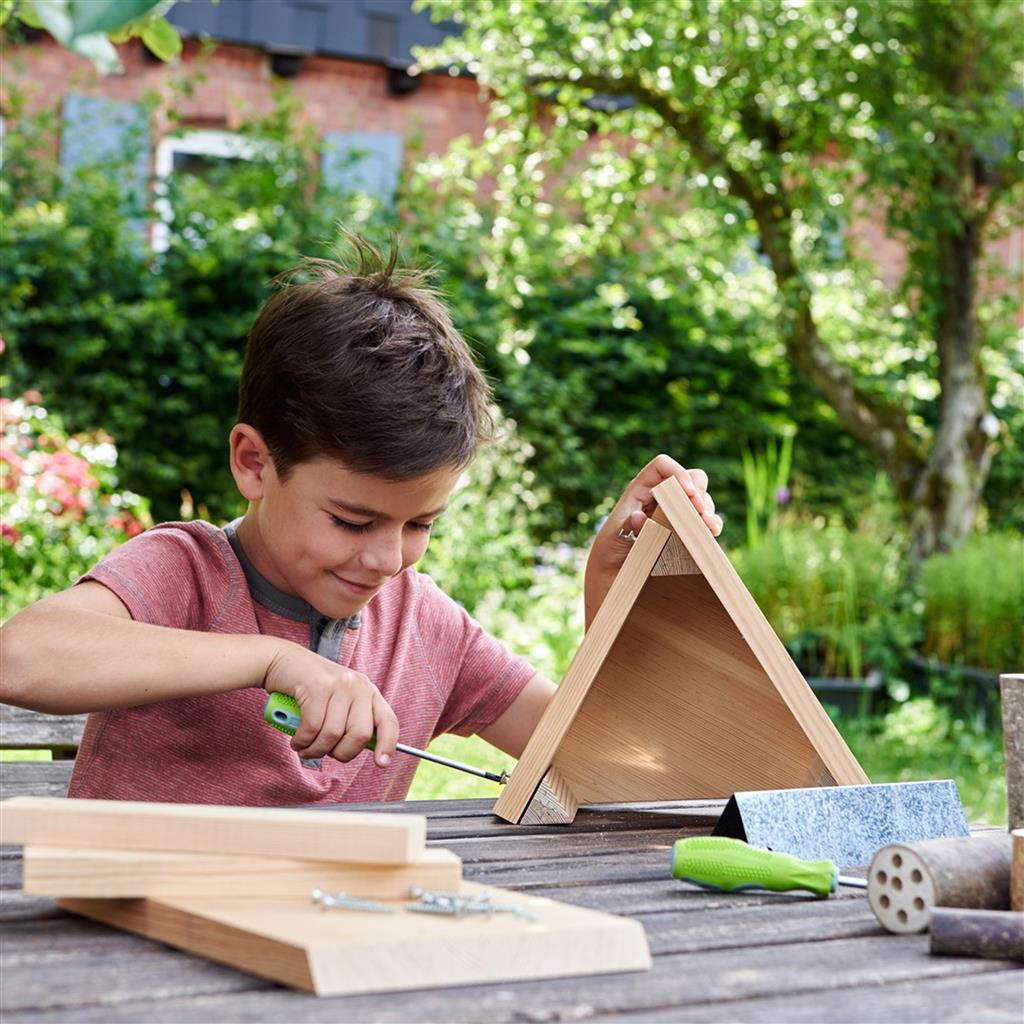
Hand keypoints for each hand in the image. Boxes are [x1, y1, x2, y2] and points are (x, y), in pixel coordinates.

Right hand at [262, 642, 398, 765]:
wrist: (282, 661)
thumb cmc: (310, 690)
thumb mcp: (339, 702)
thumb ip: (352, 721)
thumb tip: (362, 750)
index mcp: (369, 692)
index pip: (388, 721)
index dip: (388, 744)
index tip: (381, 763)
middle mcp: (359, 686)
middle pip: (360, 735)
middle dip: (340, 754)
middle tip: (323, 752)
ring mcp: (340, 684)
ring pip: (333, 735)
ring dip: (315, 750)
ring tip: (304, 748)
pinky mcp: (318, 686)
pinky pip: (312, 727)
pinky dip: (302, 741)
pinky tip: (296, 740)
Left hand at [584, 454, 722, 626]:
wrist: (610, 591)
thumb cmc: (605, 563)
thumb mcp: (611, 543)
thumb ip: (627, 527)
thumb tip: (641, 515)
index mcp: (636, 494)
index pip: (661, 467)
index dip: (677, 473)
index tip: (687, 493)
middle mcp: (656, 501)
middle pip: (687, 478)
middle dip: (698, 492)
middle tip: (700, 514)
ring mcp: (671, 517)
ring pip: (699, 498)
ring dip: (707, 509)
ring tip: (707, 526)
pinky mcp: (682, 535)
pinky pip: (703, 520)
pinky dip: (711, 523)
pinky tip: (711, 532)